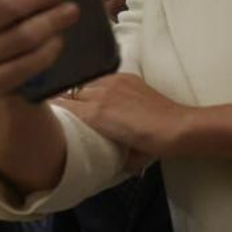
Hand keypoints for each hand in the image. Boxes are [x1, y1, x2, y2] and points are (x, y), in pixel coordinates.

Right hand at [57, 73, 186, 159]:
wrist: (178, 129)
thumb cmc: (149, 146)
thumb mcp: (118, 154)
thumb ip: (98, 147)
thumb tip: (90, 151)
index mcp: (94, 113)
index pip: (61, 105)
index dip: (55, 111)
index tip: (54, 119)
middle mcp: (100, 93)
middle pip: (71, 93)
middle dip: (69, 103)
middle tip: (72, 115)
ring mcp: (113, 82)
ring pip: (86, 84)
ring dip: (84, 93)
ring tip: (89, 104)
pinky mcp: (126, 76)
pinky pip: (102, 78)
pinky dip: (100, 86)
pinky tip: (106, 95)